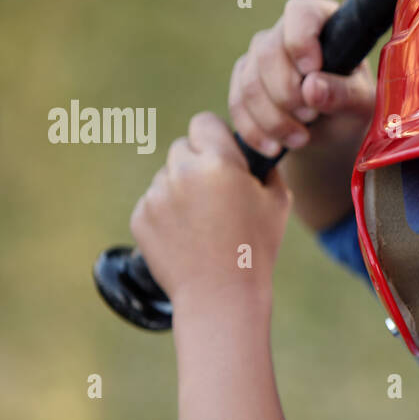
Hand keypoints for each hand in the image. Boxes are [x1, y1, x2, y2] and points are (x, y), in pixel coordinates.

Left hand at [129, 111, 291, 312]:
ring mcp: (156, 195)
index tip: (221, 154)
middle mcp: (182, 172)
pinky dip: (166, 215)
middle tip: (214, 195)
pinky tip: (187, 238)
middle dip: (196, 164)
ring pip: (166, 177)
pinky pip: (153, 203)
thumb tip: (254, 154)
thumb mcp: (278, 203)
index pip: (204, 123)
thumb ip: (266, 167)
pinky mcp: (140, 217)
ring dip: (180, 190)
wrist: (221, 296)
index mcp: (218, 162)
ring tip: (202, 224)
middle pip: (181, 148)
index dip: (214, 137)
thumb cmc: (256, 249)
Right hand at [229, 0, 376, 158]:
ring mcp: (261, 56)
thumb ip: (344, 93)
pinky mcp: (244, 81)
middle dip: (286, 93)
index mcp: (323, 23)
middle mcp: (287, 33)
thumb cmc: (353, 108)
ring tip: (301, 138)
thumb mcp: (361, 103)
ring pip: (249, 82)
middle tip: (311, 117)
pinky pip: (237, 104)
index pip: (300, 12)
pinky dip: (256, 131)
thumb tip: (312, 88)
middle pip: (266, 51)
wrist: (333, 135)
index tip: (311, 71)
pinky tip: (276, 148)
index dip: (300, 41)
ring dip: (273, 118)